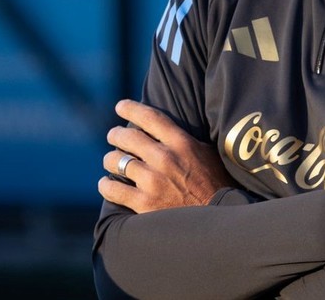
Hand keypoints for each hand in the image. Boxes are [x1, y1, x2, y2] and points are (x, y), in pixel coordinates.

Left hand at [98, 100, 235, 212]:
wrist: (218, 218)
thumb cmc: (217, 185)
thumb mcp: (208, 154)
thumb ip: (187, 142)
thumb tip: (170, 132)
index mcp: (182, 143)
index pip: (150, 117)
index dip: (131, 108)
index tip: (120, 106)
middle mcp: (164, 158)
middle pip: (127, 137)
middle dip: (116, 134)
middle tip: (113, 136)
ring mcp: (152, 181)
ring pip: (116, 161)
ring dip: (111, 160)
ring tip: (111, 161)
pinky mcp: (144, 203)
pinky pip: (112, 189)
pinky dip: (106, 185)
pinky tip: (107, 183)